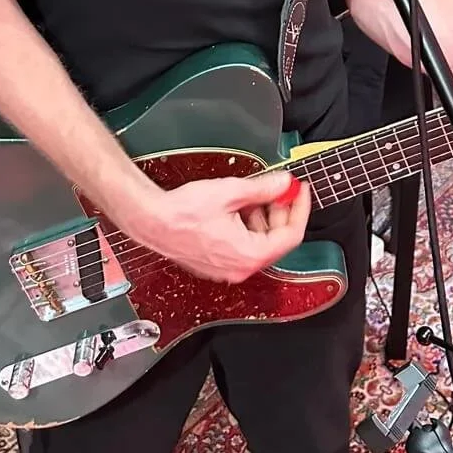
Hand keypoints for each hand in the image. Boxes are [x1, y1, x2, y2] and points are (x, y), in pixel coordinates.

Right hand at [126, 170, 310, 283]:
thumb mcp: (230, 192)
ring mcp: (227, 268)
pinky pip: (243, 246)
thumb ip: (263, 189)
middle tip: (280, 189)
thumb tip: (284, 184)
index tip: (300, 191)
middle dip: (281, 211)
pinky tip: (239, 208)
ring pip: (260, 242)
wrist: (152, 221)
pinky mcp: (216, 263)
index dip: (300, 209)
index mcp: (249, 255)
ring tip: (254, 195)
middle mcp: (240, 268)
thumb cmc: (182, 212)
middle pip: (276, 240)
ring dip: (263, 218)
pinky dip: (248, 227)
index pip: (291, 236)